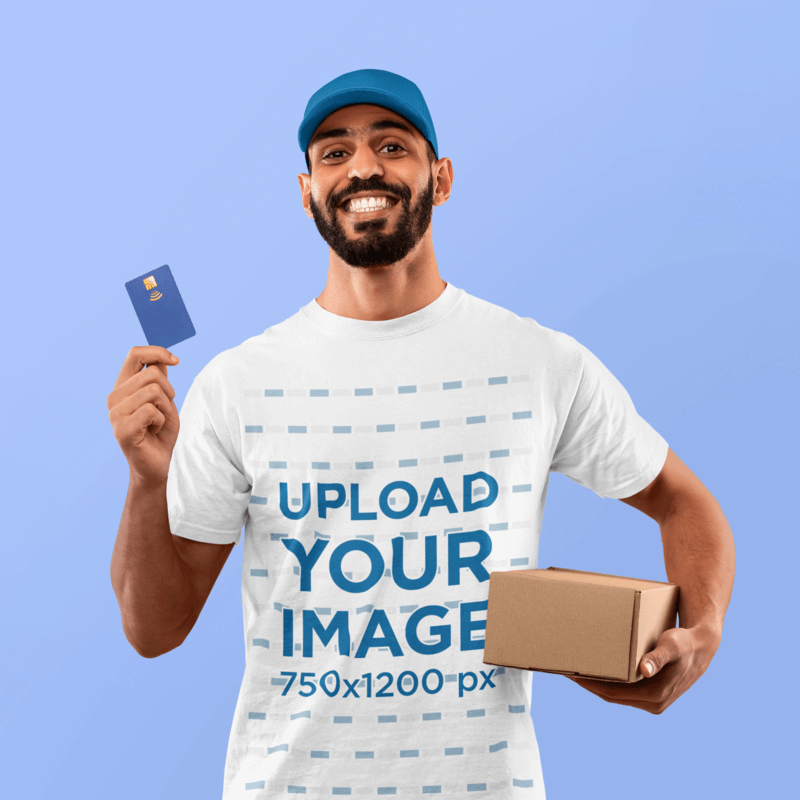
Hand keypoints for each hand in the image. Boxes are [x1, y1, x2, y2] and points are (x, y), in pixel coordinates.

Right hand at [107, 346, 180, 485]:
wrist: (160, 464)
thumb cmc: (162, 431)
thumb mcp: (165, 400)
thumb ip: (159, 379)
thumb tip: (162, 357)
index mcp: (123, 386)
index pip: (135, 354)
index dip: (158, 351)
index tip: (176, 361)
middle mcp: (114, 397)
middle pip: (152, 374)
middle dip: (169, 392)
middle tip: (164, 412)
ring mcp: (115, 414)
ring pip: (153, 391)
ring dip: (165, 409)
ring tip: (157, 423)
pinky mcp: (122, 429)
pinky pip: (151, 410)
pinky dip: (161, 421)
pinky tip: (153, 432)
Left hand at [564, 624, 720, 713]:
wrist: (702, 647)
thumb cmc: (685, 643)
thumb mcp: (672, 646)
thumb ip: (658, 657)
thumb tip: (645, 670)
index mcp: (655, 695)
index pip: (613, 693)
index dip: (590, 684)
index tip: (571, 673)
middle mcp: (653, 703)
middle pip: (611, 695)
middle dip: (588, 683)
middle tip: (566, 668)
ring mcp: (652, 700)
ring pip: (616, 694)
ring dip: (596, 683)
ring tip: (576, 668)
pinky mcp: (651, 694)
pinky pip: (623, 690)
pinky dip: (609, 681)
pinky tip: (597, 669)